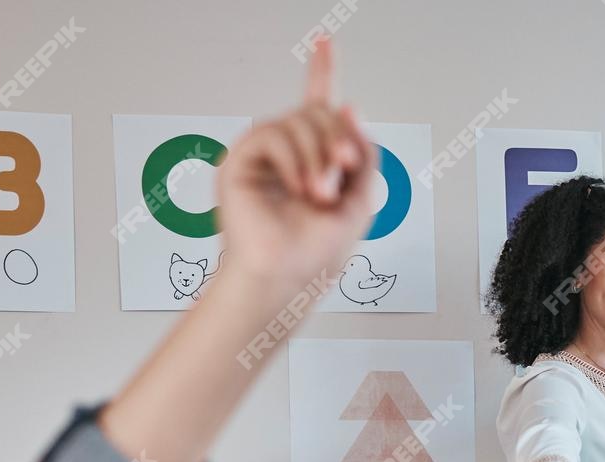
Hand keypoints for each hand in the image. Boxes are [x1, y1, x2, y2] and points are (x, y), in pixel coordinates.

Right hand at [212, 38, 378, 302]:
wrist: (286, 276)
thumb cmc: (317, 250)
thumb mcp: (361, 198)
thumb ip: (363, 151)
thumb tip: (348, 105)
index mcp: (315, 159)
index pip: (318, 107)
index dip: (322, 72)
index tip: (325, 41)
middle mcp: (288, 152)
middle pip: (318, 112)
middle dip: (338, 141)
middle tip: (340, 177)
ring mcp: (263, 154)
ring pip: (299, 120)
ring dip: (318, 156)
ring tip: (319, 194)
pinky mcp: (240, 160)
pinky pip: (272, 133)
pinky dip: (293, 159)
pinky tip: (297, 187)